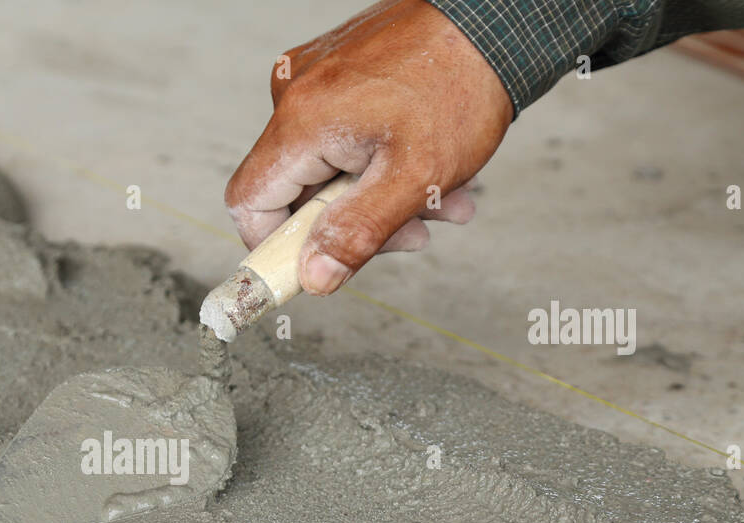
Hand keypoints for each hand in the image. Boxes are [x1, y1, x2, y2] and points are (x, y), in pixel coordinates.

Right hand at [225, 0, 513, 293]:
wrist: (494, 17)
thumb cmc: (461, 83)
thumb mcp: (413, 177)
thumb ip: (356, 234)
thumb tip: (314, 277)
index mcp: (302, 121)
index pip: (249, 203)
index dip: (275, 246)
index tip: (315, 267)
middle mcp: (296, 95)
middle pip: (297, 191)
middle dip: (352, 224)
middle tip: (411, 233)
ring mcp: (315, 79)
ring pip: (328, 168)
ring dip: (380, 197)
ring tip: (440, 202)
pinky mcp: (337, 71)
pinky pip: (343, 137)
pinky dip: (382, 162)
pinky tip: (430, 170)